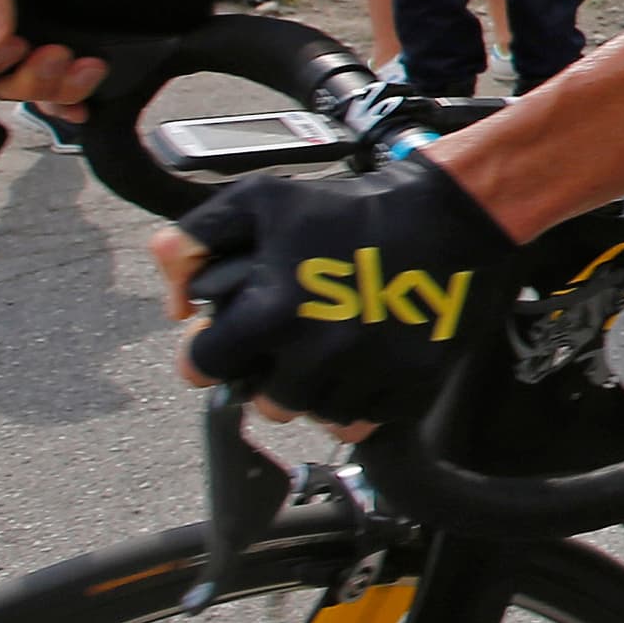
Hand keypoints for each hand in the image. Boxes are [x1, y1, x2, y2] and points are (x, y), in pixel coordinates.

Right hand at [0, 0, 226, 117]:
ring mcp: (36, 60)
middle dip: (24, 77)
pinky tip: (90, 97)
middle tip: (60, 54)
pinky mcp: (71, 79)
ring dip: (55, 88)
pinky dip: (71, 106)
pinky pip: (57, 110)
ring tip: (91, 65)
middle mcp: (1, 38)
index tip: (10, 45)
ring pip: (24, 98)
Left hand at [161, 158, 520, 433]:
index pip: (206, 368)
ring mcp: (369, 374)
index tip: (223, 343)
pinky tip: (361, 365)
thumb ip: (196, 238)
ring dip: (314, 391)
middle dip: (267, 375)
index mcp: (274, 311)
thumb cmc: (353, 207)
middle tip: (286, 343)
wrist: (450, 216)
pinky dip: (359, 403)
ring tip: (326, 352)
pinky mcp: (411, 385)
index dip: (207, 353)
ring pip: (315, 416)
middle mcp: (319, 352)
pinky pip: (367, 422)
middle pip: (265, 403)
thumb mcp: (262, 200)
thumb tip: (173, 302)